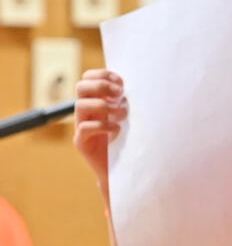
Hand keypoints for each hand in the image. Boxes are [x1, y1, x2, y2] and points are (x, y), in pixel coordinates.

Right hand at [73, 69, 127, 196]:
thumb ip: (127, 101)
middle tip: (119, 94)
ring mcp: (81, 127)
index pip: (88, 78)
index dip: (102, 75)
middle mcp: (86, 112)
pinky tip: (117, 130)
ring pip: (80, 106)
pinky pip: (84, 128)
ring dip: (104, 106)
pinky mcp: (82, 142)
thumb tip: (138, 86)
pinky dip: (102, 126)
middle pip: (80, 87)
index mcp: (96, 101)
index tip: (121, 83)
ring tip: (122, 114)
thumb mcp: (131, 116)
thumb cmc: (131, 140)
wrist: (123, 170)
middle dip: (101, 86)